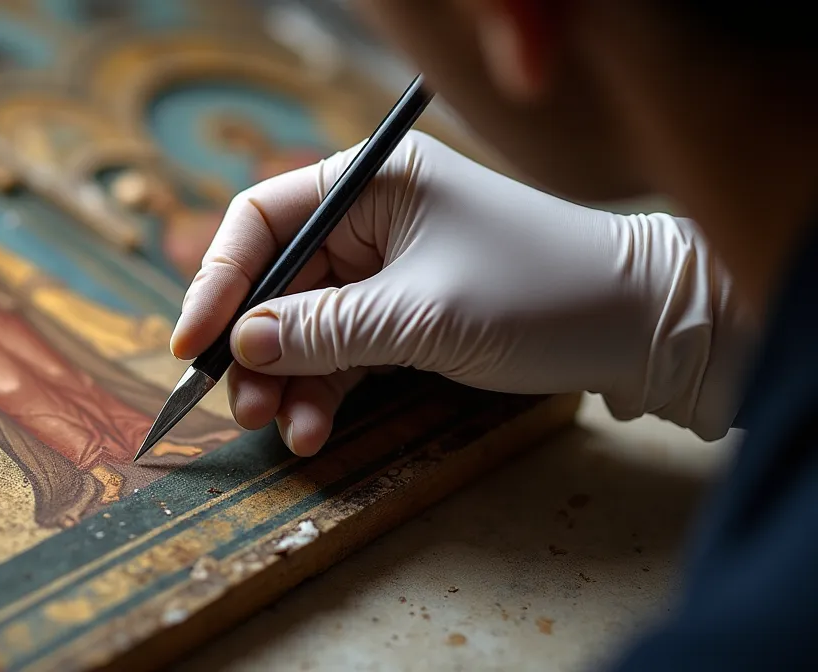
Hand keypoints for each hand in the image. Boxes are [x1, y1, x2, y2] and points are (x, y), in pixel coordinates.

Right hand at [172, 132, 754, 455]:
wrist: (642, 329)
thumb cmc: (540, 293)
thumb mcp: (420, 315)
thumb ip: (324, 331)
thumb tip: (241, 345)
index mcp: (373, 182)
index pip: (264, 219)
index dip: (219, 279)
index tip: (193, 341)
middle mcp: (372, 218)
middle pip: (278, 280)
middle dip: (253, 345)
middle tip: (237, 404)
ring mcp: (387, 269)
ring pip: (306, 325)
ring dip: (286, 379)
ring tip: (279, 429)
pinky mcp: (406, 314)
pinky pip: (343, 350)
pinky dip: (325, 388)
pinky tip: (312, 429)